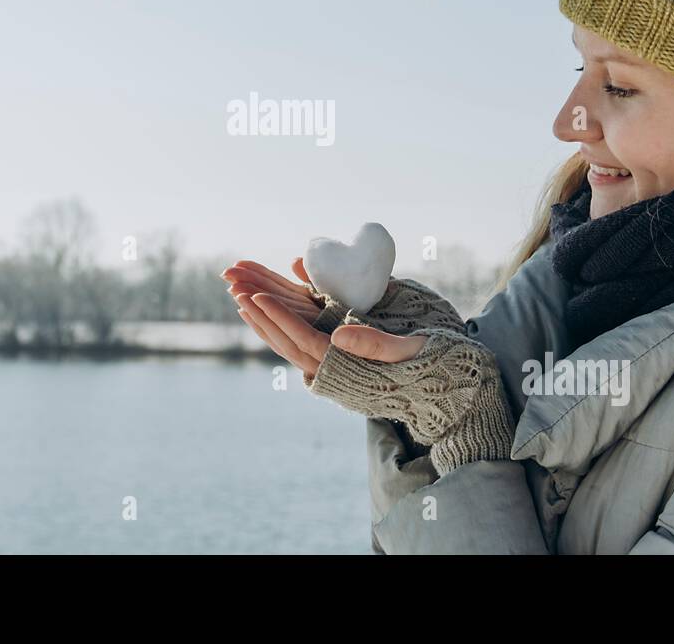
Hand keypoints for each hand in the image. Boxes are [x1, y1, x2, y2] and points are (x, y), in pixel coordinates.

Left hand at [222, 258, 425, 379]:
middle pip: (285, 340)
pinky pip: (297, 339)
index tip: (256, 296)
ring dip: (262, 317)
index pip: (303, 339)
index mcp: (346, 367)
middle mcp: (332, 369)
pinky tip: (263, 306)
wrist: (439, 387)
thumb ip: (375, 344)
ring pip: (286, 341)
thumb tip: (336, 335)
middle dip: (259, 312)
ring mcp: (329, 365)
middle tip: (234, 285)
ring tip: (238, 293)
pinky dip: (277, 322)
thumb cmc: (430, 364)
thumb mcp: (408, 351)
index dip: (279, 317)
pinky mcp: (332, 357)